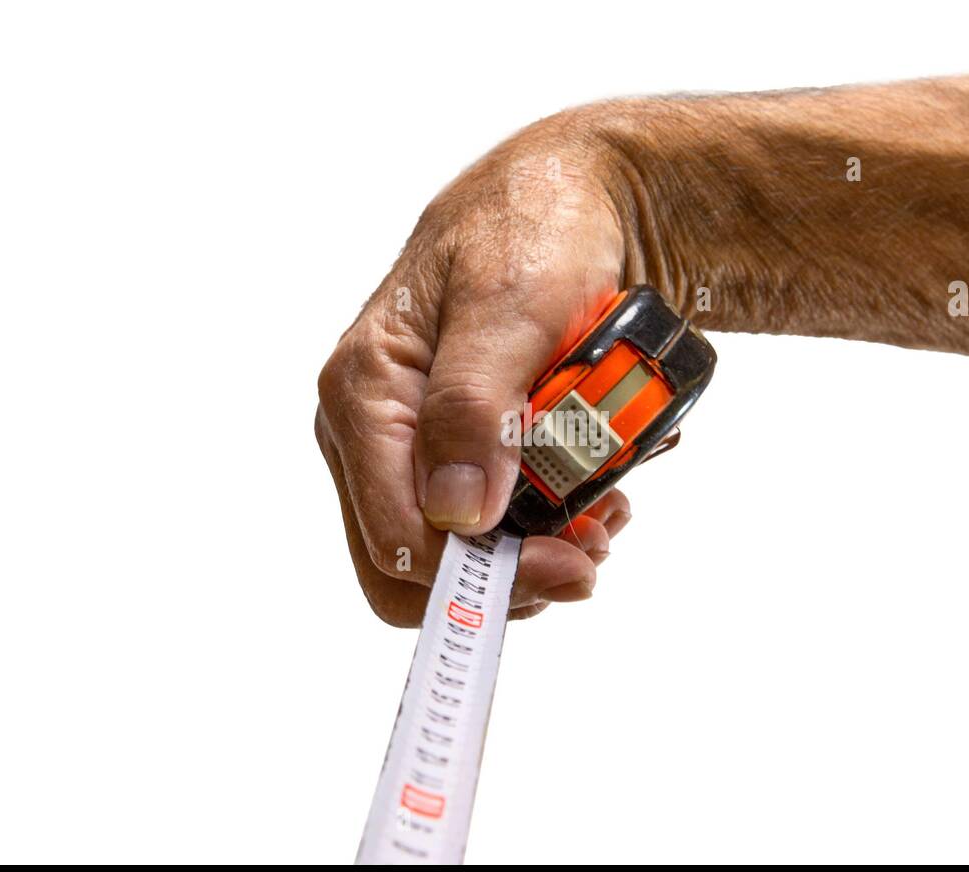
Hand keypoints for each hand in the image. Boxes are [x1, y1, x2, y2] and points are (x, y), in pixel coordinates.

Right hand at [316, 111, 634, 625]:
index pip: (394, 537)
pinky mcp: (467, 447)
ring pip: (463, 551)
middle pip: (418, 564)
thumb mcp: (510, 305)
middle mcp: (378, 429)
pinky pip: (496, 520)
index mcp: (363, 393)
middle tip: (588, 552)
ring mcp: (421, 442)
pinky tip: (595, 492)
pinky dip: (551, 522)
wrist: (584, 199)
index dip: (476, 574)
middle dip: (509, 574)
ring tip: (604, 512)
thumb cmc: (535, 227)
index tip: (566, 564)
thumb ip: (474, 406)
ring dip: (540, 550)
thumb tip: (457, 511)